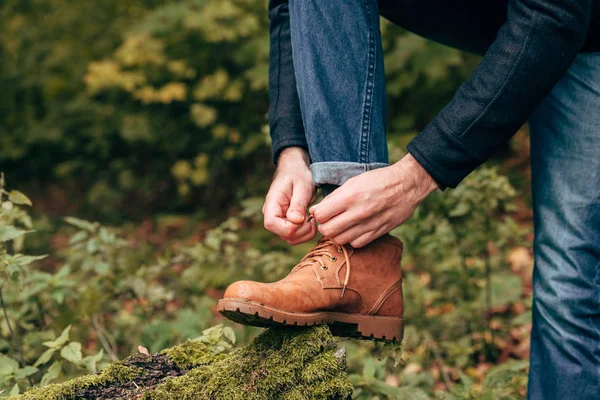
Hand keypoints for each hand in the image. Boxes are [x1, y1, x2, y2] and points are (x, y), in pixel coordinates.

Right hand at [262, 147, 316, 244]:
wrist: (296, 171)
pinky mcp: (286, 225)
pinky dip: (306, 233)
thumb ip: (298, 204)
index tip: (304, 216)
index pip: (272, 224)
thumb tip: (295, 221)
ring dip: (305, 233)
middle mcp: (272, 215)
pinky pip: (295, 236)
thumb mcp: (301, 186)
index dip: (291, 226)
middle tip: (312, 217)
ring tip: (311, 217)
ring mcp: (279, 222)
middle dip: (302, 230)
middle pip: (283, 235)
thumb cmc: (298, 175)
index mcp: (271, 204)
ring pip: (291, 239)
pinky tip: (310, 220)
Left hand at [309, 153, 437, 247]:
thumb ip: (333, 197)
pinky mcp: (378, 232)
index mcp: (350, 197)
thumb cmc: (378, 180)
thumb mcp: (354, 182)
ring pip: (340, 240)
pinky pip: (356, 244)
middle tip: (328, 220)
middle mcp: (359, 213)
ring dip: (336, 234)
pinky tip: (353, 230)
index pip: (321, 215)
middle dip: (324, 226)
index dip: (317, 214)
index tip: (321, 212)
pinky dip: (351, 239)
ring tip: (340, 225)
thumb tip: (315, 210)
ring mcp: (369, 225)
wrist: (407, 185)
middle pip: (328, 231)